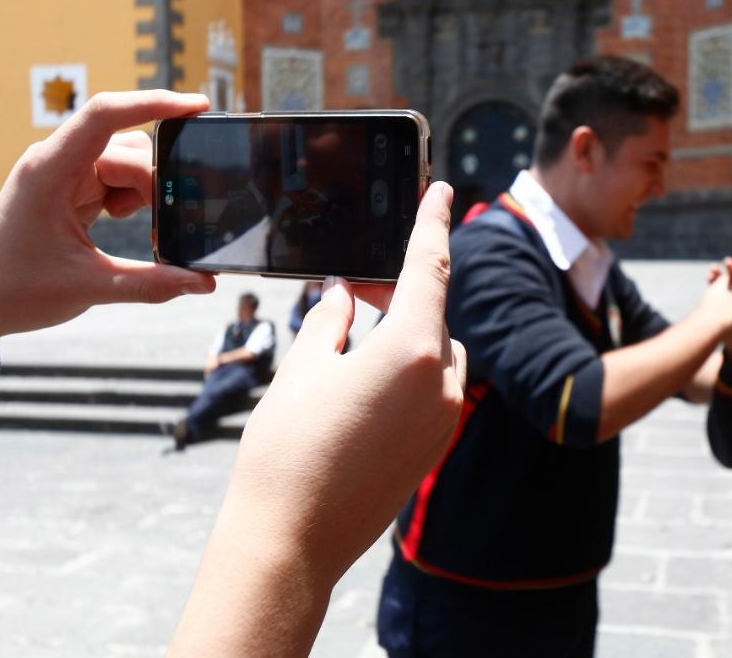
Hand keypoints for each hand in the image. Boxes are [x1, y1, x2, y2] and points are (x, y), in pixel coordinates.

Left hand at [0, 90, 215, 347]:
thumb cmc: (18, 288)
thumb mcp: (89, 288)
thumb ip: (150, 284)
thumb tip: (204, 283)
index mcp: (50, 171)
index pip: (104, 115)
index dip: (153, 103)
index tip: (198, 106)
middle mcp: (58, 162)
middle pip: (129, 146)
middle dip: (158, 180)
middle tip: (172, 222)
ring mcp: (66, 173)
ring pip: (129, 161)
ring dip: (148, 191)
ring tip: (149, 229)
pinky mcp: (74, 187)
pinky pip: (120, 178)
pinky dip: (137, 198)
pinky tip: (132, 223)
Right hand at [168, 182, 466, 656]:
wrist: (291, 540)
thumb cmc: (287, 450)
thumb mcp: (303, 368)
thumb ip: (334, 319)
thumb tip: (349, 293)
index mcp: (413, 350)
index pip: (430, 266)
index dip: (434, 222)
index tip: (443, 190)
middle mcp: (441, 382)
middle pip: (434, 312)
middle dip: (403, 290)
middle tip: (362, 281)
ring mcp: (444, 419)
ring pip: (437, 351)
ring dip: (408, 332)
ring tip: (358, 332)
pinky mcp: (435, 447)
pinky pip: (434, 388)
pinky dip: (411, 368)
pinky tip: (368, 375)